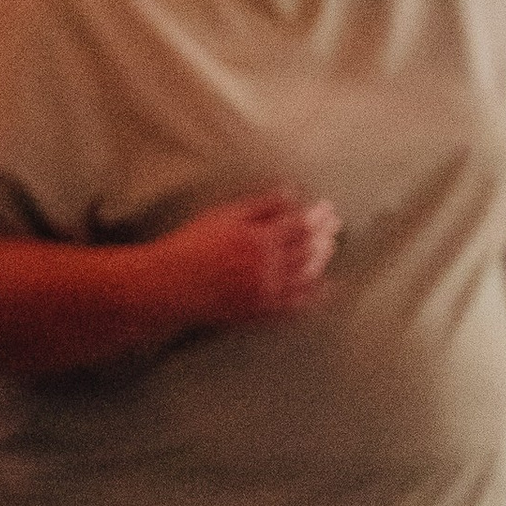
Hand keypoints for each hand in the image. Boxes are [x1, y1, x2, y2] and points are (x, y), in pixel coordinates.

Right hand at [152, 189, 339, 330]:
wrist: (169, 285)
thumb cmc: (192, 245)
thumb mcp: (225, 215)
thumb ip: (261, 205)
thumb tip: (291, 193)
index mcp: (260, 238)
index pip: (300, 224)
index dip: (317, 216)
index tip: (329, 209)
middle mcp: (267, 266)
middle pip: (307, 249)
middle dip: (325, 236)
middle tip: (337, 227)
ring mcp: (265, 291)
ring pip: (305, 275)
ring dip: (322, 260)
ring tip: (331, 249)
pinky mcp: (258, 312)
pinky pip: (293, 305)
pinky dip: (313, 297)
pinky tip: (326, 289)